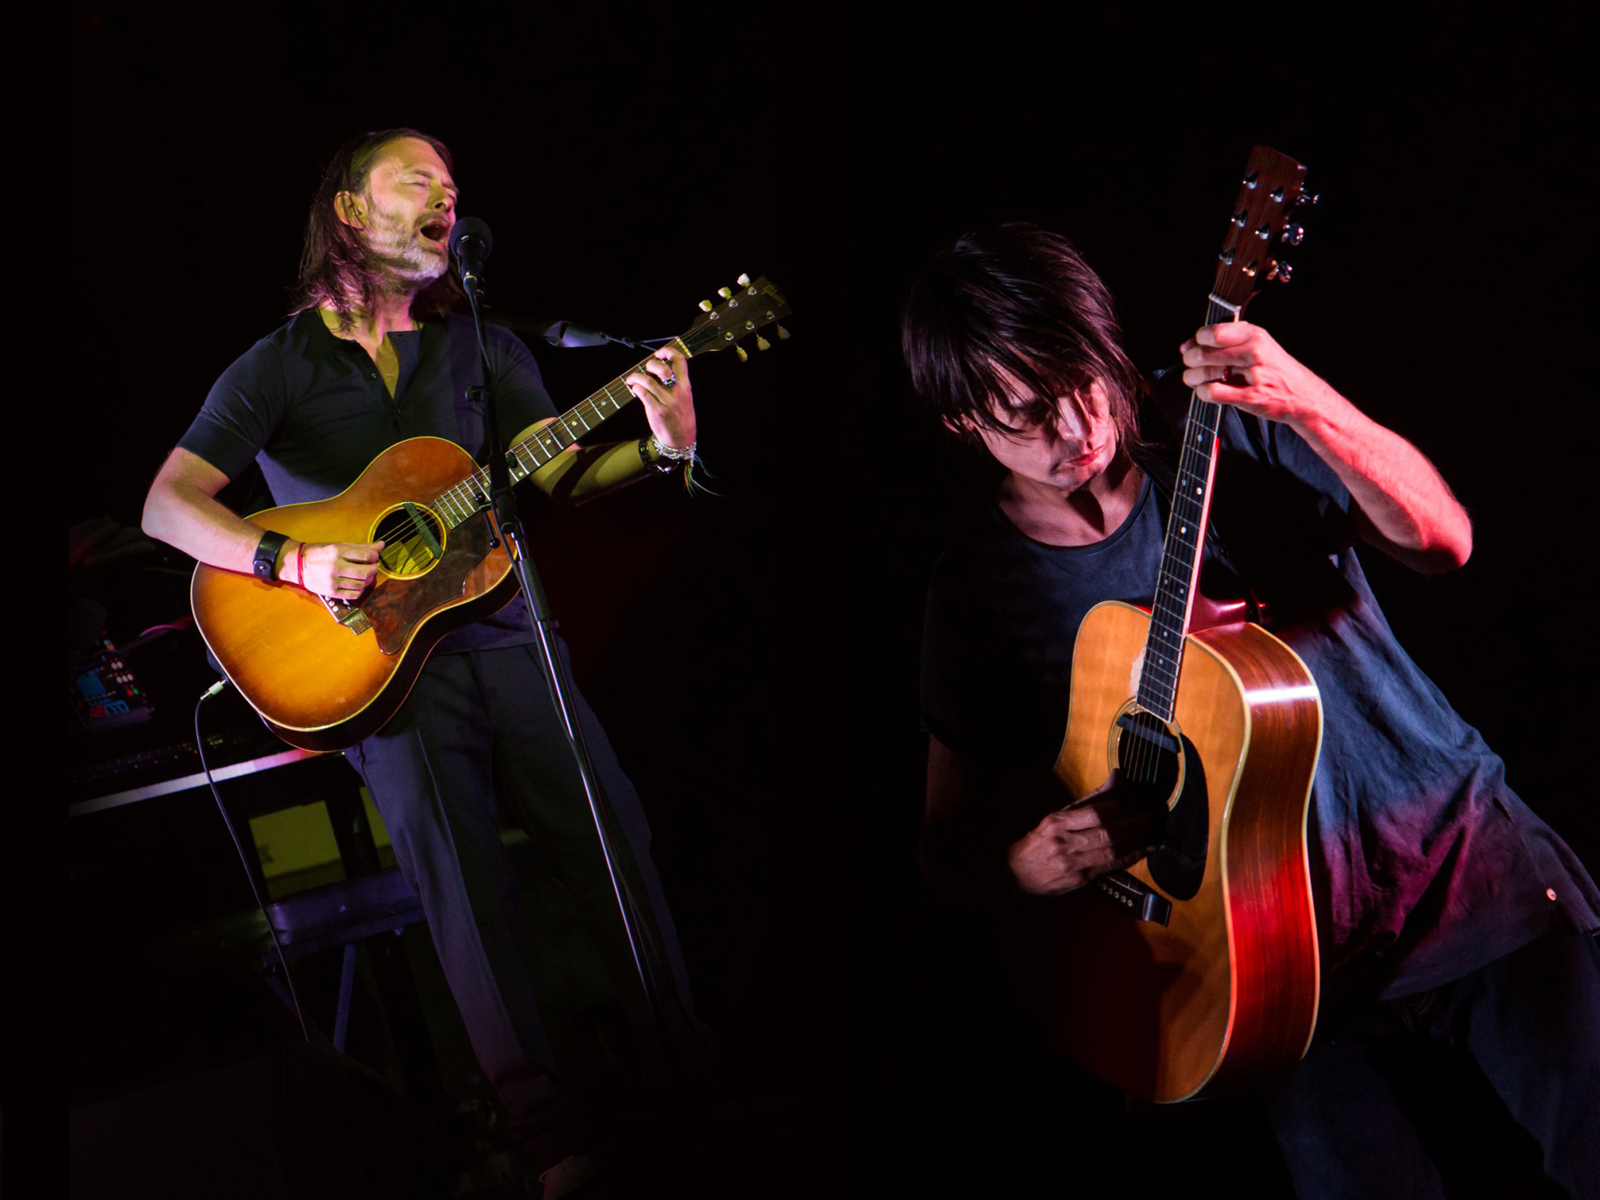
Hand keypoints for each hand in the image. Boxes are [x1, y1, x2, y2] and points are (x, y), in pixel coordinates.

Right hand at [291, 540, 384, 599]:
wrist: (297, 565)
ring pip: (361, 584)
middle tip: (373, 567)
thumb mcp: (338, 545)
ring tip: (365, 575)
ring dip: (368, 580)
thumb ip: (360, 547)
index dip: (375, 556)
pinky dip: (360, 590)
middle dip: (374, 569)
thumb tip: (381, 545)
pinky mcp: (331, 592)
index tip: (374, 556)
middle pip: (366, 571)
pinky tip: (358, 584)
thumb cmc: (320, 553)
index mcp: (337, 551)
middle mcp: (335, 566)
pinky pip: (353, 595)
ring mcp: (333, 581)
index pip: (366, 555)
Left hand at [627, 346, 695, 451]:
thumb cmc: (680, 416)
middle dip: (650, 365)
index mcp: (686, 385)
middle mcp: (677, 392)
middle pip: (662, 369)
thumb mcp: (685, 397)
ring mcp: (667, 401)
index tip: (659, 354)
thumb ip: (675, 382)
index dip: (668, 352)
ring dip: (636, 377)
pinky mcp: (657, 411)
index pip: (680, 360)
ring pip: (648, 381)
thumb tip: (657, 368)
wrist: (681, 438)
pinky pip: (643, 394)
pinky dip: (636, 388)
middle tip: (646, 370)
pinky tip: (635, 389)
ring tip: (632, 379)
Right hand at [1006, 770, 1163, 895]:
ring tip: (1155, 832)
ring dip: (1137, 842)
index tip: (1133, 800)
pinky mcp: (1080, 879)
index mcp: (1057, 823)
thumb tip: (1118, 777)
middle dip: (1135, 824)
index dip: (1116, 808)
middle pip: (1107, 834)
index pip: (1092, 813)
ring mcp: (1073, 864)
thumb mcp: (1058, 816)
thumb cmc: (1042, 840)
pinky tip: (1143, 849)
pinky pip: (1110, 867)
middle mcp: (1065, 843)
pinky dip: (1129, 857)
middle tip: (1155, 814)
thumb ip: (1090, 800)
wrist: (1017, 872)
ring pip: (1112, 852)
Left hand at [1179, 321, 1333, 429]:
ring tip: (1195, 379)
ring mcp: (1253, 375)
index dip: (1197, 340)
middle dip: (1190, 360)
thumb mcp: (1257, 344)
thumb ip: (1224, 341)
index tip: (1195, 345)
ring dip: (1192, 378)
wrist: (1302, 396)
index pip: (1213, 332)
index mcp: (1254, 335)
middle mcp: (1254, 352)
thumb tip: (1186, 346)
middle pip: (1203, 353)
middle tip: (1191, 364)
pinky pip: (1212, 392)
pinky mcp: (1250, 397)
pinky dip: (1202, 393)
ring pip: (1204, 373)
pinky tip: (1207, 391)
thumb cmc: (1274, 369)